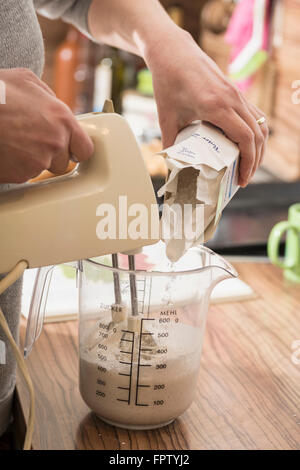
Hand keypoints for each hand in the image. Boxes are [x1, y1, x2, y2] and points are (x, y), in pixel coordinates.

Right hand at [0, 68, 93, 183]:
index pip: (85, 149)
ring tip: (14, 141)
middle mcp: (54, 143)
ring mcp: (38, 161)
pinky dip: (16, 166)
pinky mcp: (20, 174)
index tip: (70, 149)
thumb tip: (55, 106)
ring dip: (32, 161)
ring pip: (42, 169)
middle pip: (63, 163)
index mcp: (62, 119)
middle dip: (51, 155)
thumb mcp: (26, 80)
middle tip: (31, 141)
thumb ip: (48, 97)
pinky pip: (23, 174)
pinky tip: (6, 149)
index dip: (76, 149)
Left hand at [145, 30, 268, 186]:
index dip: (247, 162)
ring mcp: (237, 94)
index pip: (245, 138)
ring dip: (259, 147)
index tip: (241, 179)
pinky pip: (255, 115)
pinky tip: (246, 145)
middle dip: (254, 161)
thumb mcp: (166, 118)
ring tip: (248, 166)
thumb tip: (170, 167)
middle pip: (257, 135)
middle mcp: (232, 99)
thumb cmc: (168, 83)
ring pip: (260, 125)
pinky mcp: (236, 91)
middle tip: (244, 179)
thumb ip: (170, 144)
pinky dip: (255, 133)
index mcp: (216, 107)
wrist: (172, 52)